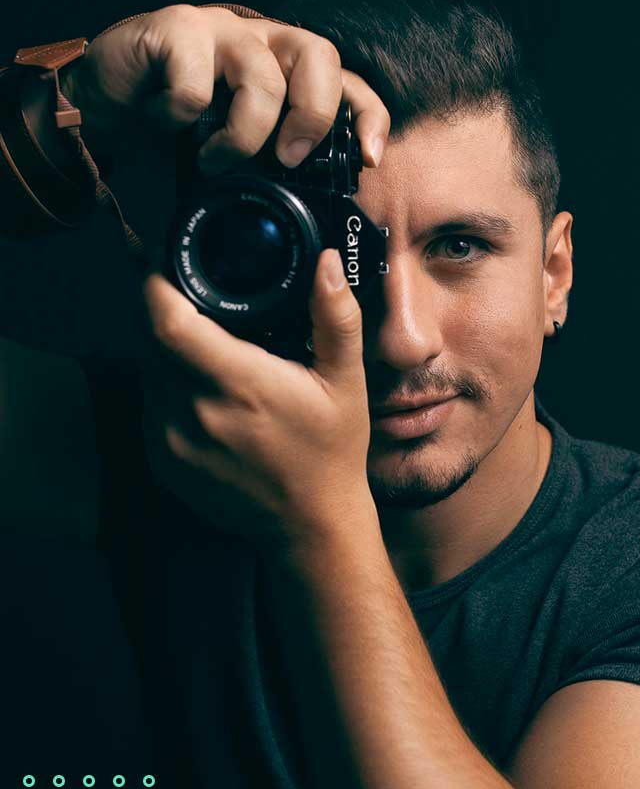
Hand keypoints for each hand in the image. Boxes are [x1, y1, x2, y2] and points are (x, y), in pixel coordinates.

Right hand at [61, 3, 389, 171]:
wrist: (104, 113)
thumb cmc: (176, 135)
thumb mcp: (236, 158)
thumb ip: (271, 168)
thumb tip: (312, 216)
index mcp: (286, 72)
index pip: (347, 82)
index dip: (367, 116)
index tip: (369, 159)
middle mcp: (262, 43)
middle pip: (319, 56)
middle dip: (313, 116)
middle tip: (291, 159)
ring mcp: (220, 31)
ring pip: (261, 74)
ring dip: (243, 134)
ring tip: (214, 161)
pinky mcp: (175, 29)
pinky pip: (195, 82)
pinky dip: (181, 117)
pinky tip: (166, 124)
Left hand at [140, 247, 374, 546]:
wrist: (308, 526)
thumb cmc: (330, 453)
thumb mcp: (345, 382)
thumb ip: (336, 318)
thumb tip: (327, 263)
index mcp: (238, 384)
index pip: (167, 321)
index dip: (155, 283)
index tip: (165, 261)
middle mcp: (193, 412)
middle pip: (149, 339)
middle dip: (163, 310)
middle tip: (192, 297)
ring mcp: (171, 441)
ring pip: (146, 371)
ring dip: (162, 348)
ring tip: (200, 342)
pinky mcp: (161, 461)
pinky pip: (149, 404)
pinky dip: (164, 385)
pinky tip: (199, 387)